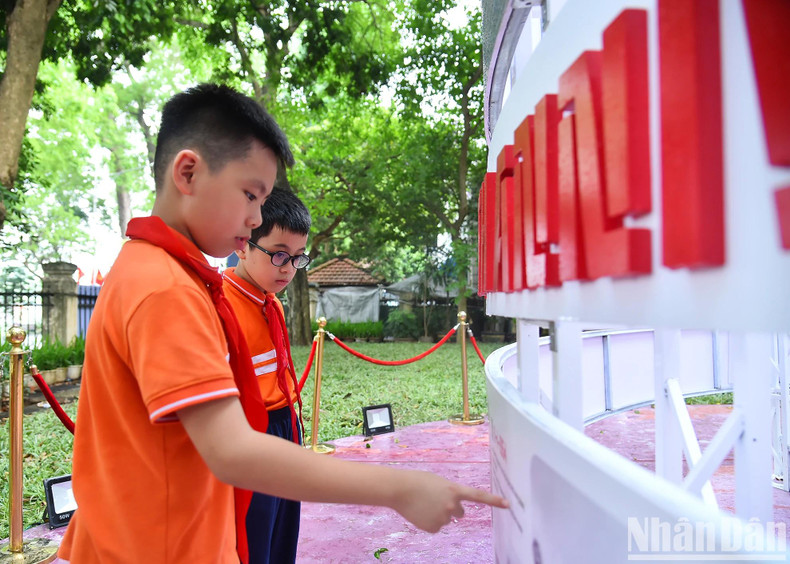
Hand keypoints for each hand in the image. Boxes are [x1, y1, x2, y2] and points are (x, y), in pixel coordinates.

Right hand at [390, 470, 508, 532]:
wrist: (400, 489)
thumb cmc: (418, 481)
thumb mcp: (438, 482)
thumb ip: (450, 493)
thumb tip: (454, 509)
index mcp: (454, 489)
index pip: (478, 495)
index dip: (494, 501)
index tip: (508, 505)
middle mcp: (452, 505)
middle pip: (460, 512)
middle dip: (452, 509)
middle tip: (437, 500)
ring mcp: (443, 518)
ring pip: (446, 519)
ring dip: (438, 514)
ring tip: (424, 503)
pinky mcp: (433, 527)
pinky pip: (436, 526)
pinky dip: (429, 521)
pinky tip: (420, 512)